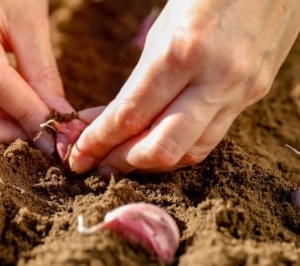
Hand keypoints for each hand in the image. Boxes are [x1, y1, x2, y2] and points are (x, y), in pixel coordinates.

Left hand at [69, 0, 299, 175]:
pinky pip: (211, 138)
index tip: (78, 158)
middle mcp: (215, 79)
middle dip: (123, 163)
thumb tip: (104, 121)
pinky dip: (179, 149)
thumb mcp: (161, 32)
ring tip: (124, 161)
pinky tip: (157, 146)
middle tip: (99, 167)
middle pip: (162, 148)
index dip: (99, 143)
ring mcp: (240, 91)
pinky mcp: (254, 96)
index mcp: (181, 52)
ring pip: (190, 152)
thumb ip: (135, 84)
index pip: (130, 116)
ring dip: (151, 164)